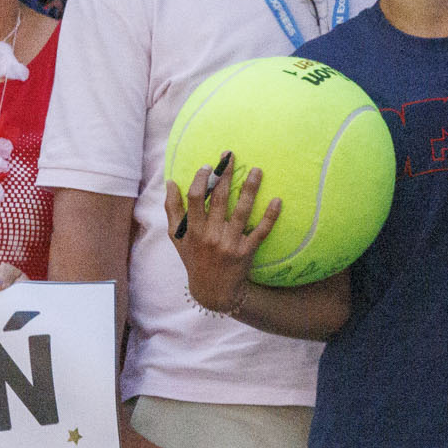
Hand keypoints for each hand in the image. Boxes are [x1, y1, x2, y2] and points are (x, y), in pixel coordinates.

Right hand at [161, 162, 274, 315]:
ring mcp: (230, 244)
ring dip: (250, 189)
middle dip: (225, 175)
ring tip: (257, 170)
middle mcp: (211, 236)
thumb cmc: (194, 259)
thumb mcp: (177, 238)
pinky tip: (277, 200)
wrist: (213, 291)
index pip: (195, 198)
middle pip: (219, 200)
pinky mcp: (247, 252)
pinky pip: (261, 232)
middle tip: (231, 156)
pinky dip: (270, 216)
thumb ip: (172, 210)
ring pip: (241, 212)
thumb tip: (170, 182)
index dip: (202, 179)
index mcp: (193, 230)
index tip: (209, 166)